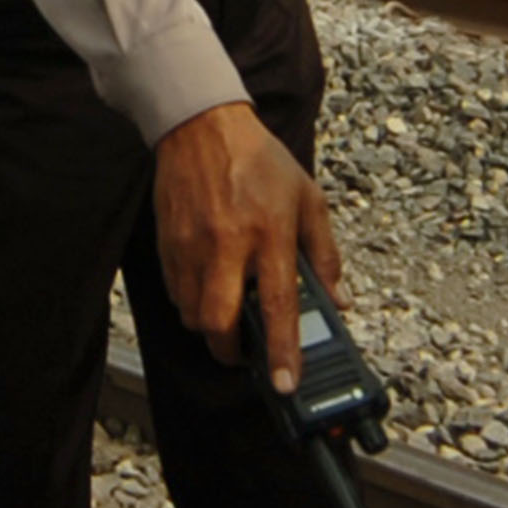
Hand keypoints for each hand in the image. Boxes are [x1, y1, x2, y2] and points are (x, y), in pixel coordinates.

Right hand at [151, 100, 342, 389]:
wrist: (201, 127)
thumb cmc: (258, 161)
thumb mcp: (308, 199)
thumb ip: (325, 254)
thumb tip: (338, 301)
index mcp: (269, 233)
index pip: (277, 304)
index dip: (283, 349)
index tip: (286, 381)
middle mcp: (227, 245)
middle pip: (219, 324)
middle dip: (232, 352)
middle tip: (247, 355)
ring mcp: (192, 247)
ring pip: (193, 316)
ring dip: (212, 330)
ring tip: (230, 318)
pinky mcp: (168, 246)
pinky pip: (177, 295)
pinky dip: (193, 305)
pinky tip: (210, 290)